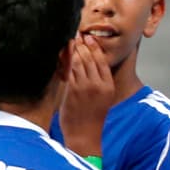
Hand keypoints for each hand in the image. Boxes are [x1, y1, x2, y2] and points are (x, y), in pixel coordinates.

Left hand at [60, 36, 115, 157]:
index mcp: (108, 86)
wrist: (84, 135)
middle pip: (90, 58)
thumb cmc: (92, 117)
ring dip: (73, 49)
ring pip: (78, 62)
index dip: (94, 47)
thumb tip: (92, 65)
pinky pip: (68, 70)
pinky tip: (61, 53)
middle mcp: (98, 85)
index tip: (88, 37)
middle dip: (82, 44)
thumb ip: (100, 83)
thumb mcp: (103, 99)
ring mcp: (85, 87)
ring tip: (69, 40)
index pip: (102, 60)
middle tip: (76, 34)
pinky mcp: (72, 91)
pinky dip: (64, 60)